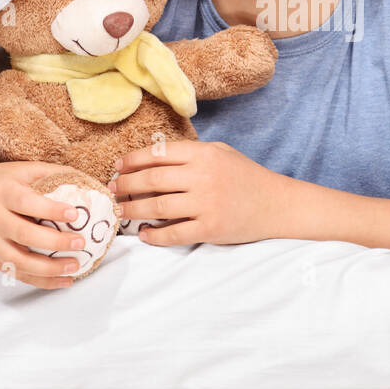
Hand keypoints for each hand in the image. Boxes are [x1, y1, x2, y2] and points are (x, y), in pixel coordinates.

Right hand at [0, 160, 102, 288]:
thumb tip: (87, 181)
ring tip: (76, 265)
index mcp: (2, 193)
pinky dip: (41, 281)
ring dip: (50, 268)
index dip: (50, 209)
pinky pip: (16, 274)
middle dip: (55, 242)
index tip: (75, 214)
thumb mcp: (21, 170)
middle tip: (80, 242)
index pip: (26, 203)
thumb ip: (50, 174)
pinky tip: (63, 281)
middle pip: (24, 235)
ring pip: (19, 261)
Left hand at [109, 139, 284, 246]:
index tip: (118, 166)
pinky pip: (173, 233)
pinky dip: (154, 236)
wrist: (276, 205)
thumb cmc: (246, 176)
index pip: (157, 153)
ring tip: (120, 211)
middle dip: (125, 185)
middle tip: (112, 190)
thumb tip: (150, 158)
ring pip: (156, 207)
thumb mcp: (221, 152)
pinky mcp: (210, 229)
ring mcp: (206, 204)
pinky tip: (144, 234)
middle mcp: (203, 177)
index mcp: (204, 154)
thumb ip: (190, 153)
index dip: (132, 160)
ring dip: (132, 210)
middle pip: (151, 179)